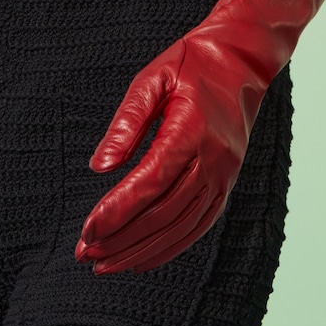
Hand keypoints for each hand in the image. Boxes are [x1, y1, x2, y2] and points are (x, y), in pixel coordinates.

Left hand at [74, 32, 261, 275]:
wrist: (241, 60)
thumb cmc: (190, 65)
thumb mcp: (152, 79)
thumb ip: (126, 122)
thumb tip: (99, 167)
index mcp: (190, 130)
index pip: (150, 181)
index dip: (118, 210)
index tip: (87, 230)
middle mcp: (212, 160)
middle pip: (163, 212)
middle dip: (121, 239)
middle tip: (84, 253)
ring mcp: (224, 175)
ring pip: (180, 226)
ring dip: (141, 251)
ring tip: (105, 265)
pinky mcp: (227, 183)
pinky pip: (199, 224)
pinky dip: (171, 247)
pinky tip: (143, 260)